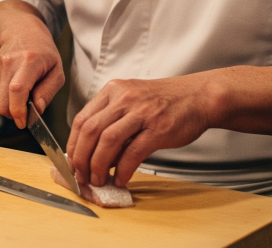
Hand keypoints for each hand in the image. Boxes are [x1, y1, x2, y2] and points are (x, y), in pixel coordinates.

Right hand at [0, 3, 64, 129]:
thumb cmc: (43, 54)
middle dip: (14, 114)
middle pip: (2, 102)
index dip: (18, 110)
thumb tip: (37, 110)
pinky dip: (4, 97)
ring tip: (23, 92)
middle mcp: (8, 62)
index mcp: (28, 61)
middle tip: (27, 111)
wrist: (22, 32)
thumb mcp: (57, 71)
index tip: (24, 122)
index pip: (17, 90)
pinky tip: (12, 85)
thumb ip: (48, 92)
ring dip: (10, 105)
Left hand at [66, 75, 215, 187]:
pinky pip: (133, 152)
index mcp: (113, 90)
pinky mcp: (158, 128)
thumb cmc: (165, 102)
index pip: (82, 119)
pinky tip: (121, 178)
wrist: (199, 96)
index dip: (73, 145)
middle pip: (90, 131)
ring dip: (98, 166)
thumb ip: (112, 121)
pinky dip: (123, 169)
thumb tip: (93, 154)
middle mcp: (124, 98)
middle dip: (81, 159)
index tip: (72, 163)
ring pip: (107, 141)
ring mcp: (141, 112)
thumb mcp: (132, 100)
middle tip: (82, 176)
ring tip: (99, 180)